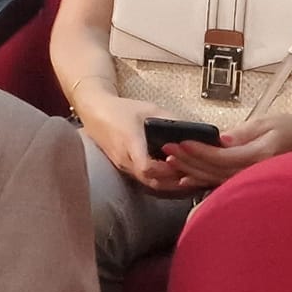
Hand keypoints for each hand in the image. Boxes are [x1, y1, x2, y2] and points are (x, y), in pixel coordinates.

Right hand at [78, 87, 192, 193]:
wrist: (95, 112)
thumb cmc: (121, 109)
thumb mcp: (149, 108)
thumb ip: (171, 120)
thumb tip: (196, 130)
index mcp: (130, 141)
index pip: (146, 166)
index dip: (165, 169)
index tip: (179, 163)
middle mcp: (125, 158)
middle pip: (151, 180)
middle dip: (173, 181)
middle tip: (194, 176)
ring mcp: (123, 166)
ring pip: (148, 183)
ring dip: (168, 183)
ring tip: (189, 179)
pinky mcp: (125, 168)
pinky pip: (144, 180)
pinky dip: (160, 180)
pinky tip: (174, 177)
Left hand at [165, 110, 291, 188]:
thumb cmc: (291, 127)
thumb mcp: (266, 123)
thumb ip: (242, 133)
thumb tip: (219, 140)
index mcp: (261, 155)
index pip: (224, 156)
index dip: (201, 151)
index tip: (181, 142)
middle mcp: (256, 172)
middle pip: (215, 171)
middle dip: (189, 161)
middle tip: (167, 150)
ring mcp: (254, 180)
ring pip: (216, 180)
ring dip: (192, 172)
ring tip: (171, 162)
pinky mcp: (250, 181)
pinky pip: (223, 184)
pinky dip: (203, 182)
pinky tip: (186, 180)